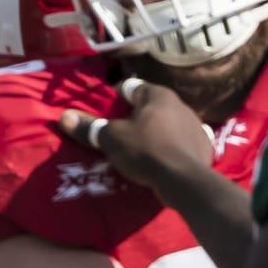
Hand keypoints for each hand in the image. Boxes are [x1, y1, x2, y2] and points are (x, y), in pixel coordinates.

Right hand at [58, 77, 216, 189]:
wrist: (184, 180)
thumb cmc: (145, 150)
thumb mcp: (111, 139)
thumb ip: (89, 126)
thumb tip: (64, 116)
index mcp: (157, 94)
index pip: (129, 87)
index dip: (112, 99)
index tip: (102, 114)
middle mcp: (179, 103)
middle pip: (148, 106)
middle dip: (132, 117)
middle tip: (116, 134)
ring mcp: (195, 123)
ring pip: (165, 123)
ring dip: (152, 132)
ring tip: (138, 149)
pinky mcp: (203, 144)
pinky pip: (180, 141)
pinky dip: (169, 146)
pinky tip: (160, 160)